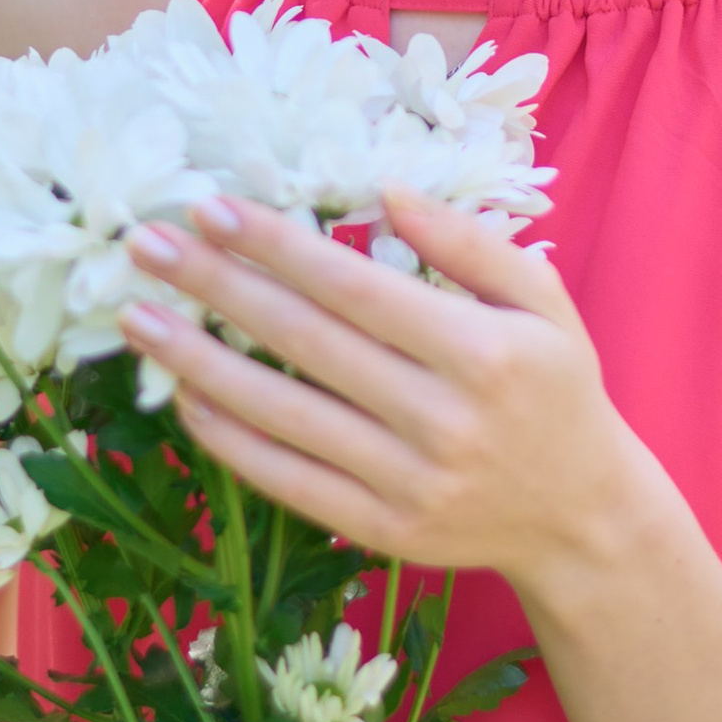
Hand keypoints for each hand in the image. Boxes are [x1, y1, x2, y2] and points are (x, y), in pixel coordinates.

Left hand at [120, 190, 667, 606]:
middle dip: (216, 288)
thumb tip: (388, 189)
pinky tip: (185, 397)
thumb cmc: (556, 391)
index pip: (354, 288)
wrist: (582, 519)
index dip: (277, 246)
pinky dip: (231, 441)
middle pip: (305, 343)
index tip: (211, 208)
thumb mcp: (542, 304)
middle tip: (145, 244)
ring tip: (139, 317)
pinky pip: (290, 482)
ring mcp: (409, 483)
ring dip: (200, 363)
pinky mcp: (384, 531)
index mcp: (483, 352)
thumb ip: (470, 244)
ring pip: (283, 415)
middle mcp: (442, 419)